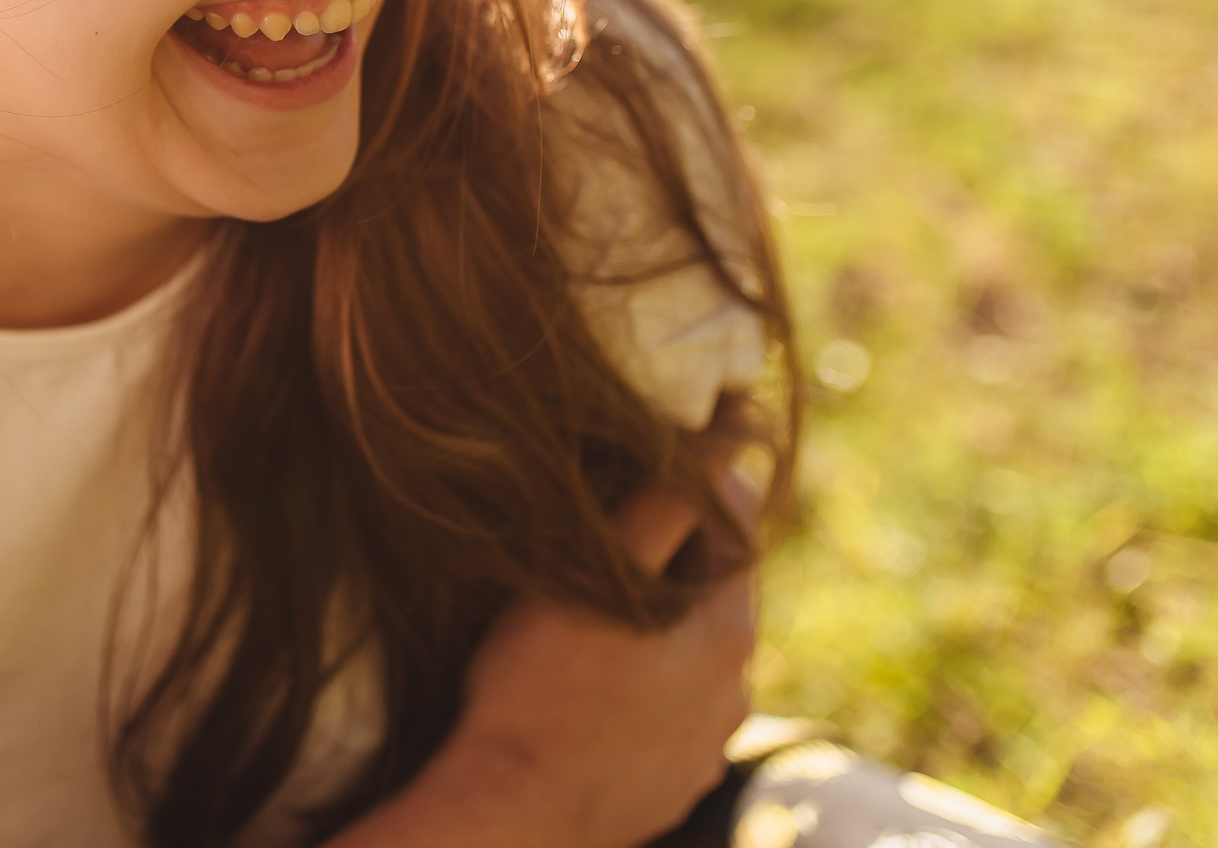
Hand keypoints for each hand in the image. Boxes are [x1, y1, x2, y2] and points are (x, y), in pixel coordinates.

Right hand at [330, 441, 761, 847]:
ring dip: (661, 625)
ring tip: (589, 622)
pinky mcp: (678, 777)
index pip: (738, 520)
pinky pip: (676, 711)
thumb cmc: (538, 685)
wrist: (516, 811)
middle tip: (602, 540)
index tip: (639, 468)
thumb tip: (726, 443)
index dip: (691, 482)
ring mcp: (709, 738)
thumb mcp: (593, 574)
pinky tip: (593, 689)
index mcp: (725, 626)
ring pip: (695, 652)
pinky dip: (648, 688)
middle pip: (716, 586)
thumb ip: (665, 504)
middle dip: (672, 554)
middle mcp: (735, 685)